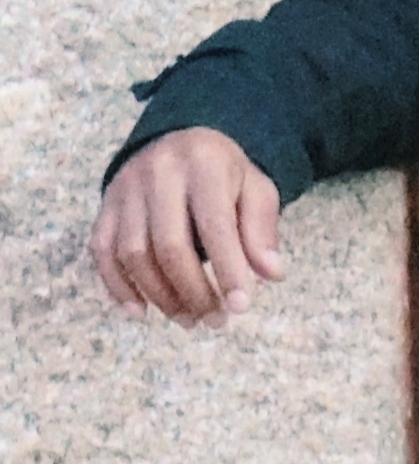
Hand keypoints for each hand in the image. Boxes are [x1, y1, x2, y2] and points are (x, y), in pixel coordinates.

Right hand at [91, 128, 284, 324]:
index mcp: (203, 164)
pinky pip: (102, 251)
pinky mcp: (107, 206)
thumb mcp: (256, 190)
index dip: (227, 269)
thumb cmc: (224, 176)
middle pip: (169, 245)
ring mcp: (126, 189)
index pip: (214, 225)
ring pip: (133, 253)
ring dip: (160, 296)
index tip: (241, 307)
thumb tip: (271, 274)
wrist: (180, 142)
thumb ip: (261, 230)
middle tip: (215, 321)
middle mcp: (158, 172)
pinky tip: (140, 312)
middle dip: (193, 292)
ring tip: (189, 319)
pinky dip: (118, 286)